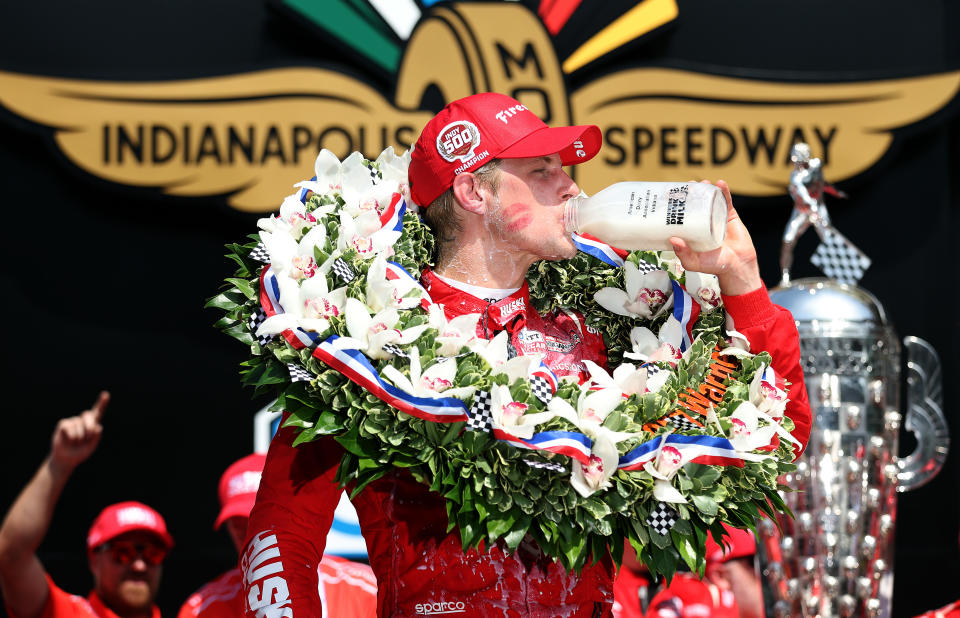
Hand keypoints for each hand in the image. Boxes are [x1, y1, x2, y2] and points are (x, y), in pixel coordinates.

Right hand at [50, 391, 108, 470]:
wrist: (67, 459)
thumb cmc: (81, 452)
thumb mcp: (91, 447)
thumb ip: (96, 438)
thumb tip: (98, 427)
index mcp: (93, 424)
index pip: (98, 412)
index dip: (102, 403)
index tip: (106, 394)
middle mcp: (83, 420)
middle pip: (88, 415)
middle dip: (89, 425)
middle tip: (87, 437)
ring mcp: (73, 421)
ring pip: (78, 425)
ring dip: (78, 437)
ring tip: (75, 443)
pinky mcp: (63, 424)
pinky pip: (68, 428)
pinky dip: (70, 437)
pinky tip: (68, 441)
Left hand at [669, 180, 762, 295]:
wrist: (737, 266)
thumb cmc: (713, 266)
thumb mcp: (694, 262)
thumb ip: (683, 253)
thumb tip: (672, 239)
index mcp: (690, 231)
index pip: (679, 214)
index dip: (675, 204)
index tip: (669, 195)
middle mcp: (701, 222)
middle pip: (693, 203)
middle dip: (690, 193)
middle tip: (686, 186)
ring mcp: (715, 217)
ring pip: (709, 199)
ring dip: (706, 189)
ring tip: (702, 183)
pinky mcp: (729, 216)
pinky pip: (726, 201)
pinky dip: (723, 191)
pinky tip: (720, 183)